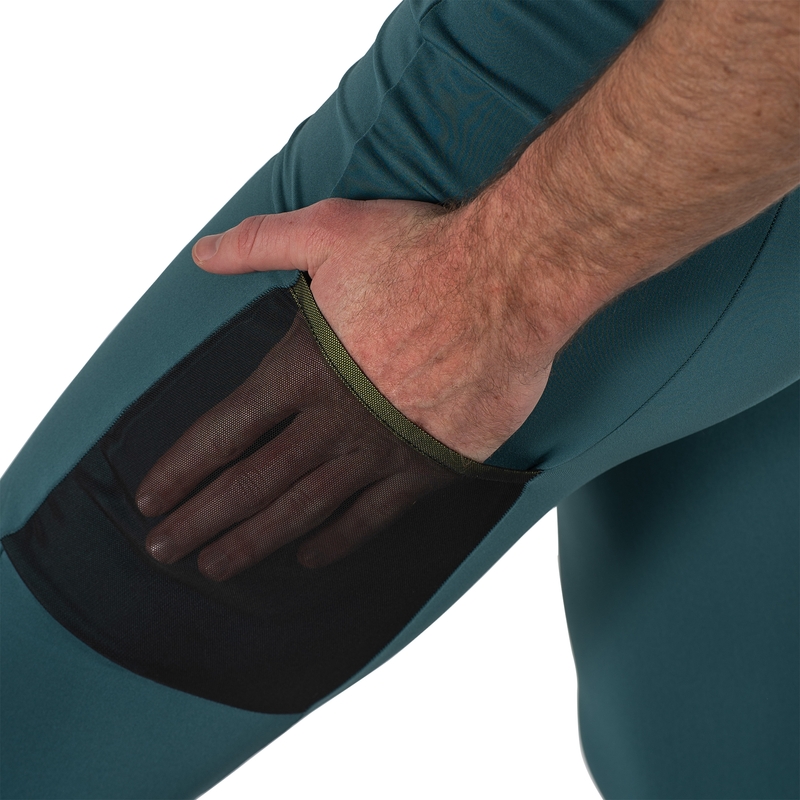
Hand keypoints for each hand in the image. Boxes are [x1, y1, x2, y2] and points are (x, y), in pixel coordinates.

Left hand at [137, 198, 559, 579]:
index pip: (223, 432)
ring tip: (216, 567)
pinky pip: (373, 516)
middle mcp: (333, 419)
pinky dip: (337, 540)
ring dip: (254, 541)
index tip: (151, 497)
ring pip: (302, 509)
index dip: (182, 468)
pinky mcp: (428, 464)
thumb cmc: (425, 252)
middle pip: (251, 484)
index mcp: (302, 368)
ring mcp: (380, 449)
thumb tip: (202, 253)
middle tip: (162, 549)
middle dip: (200, 521)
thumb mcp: (331, 230)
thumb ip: (260, 243)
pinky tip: (310, 555)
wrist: (511, 282)